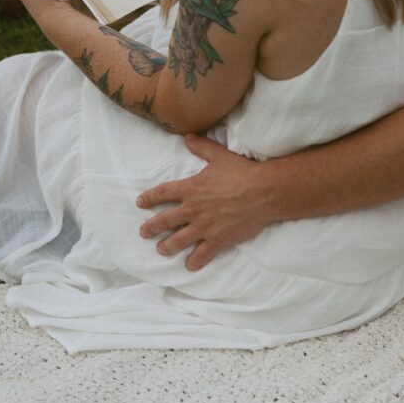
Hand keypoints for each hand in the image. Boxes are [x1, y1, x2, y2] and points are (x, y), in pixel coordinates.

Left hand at [136, 134, 272, 269]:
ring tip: (161, 250)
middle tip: (143, 232)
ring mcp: (205, 227)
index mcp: (191, 188)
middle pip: (165, 220)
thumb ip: (201, 146)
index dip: (149, 198)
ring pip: (178, 241)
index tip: (140, 203)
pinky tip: (189, 266)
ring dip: (166, 247)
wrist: (263, 192)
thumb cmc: (242, 172)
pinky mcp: (218, 240)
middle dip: (151, 227)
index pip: (163, 193)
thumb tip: (187, 136)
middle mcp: (193, 209)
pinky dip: (194, 262)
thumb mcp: (219, 155)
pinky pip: (201, 255)